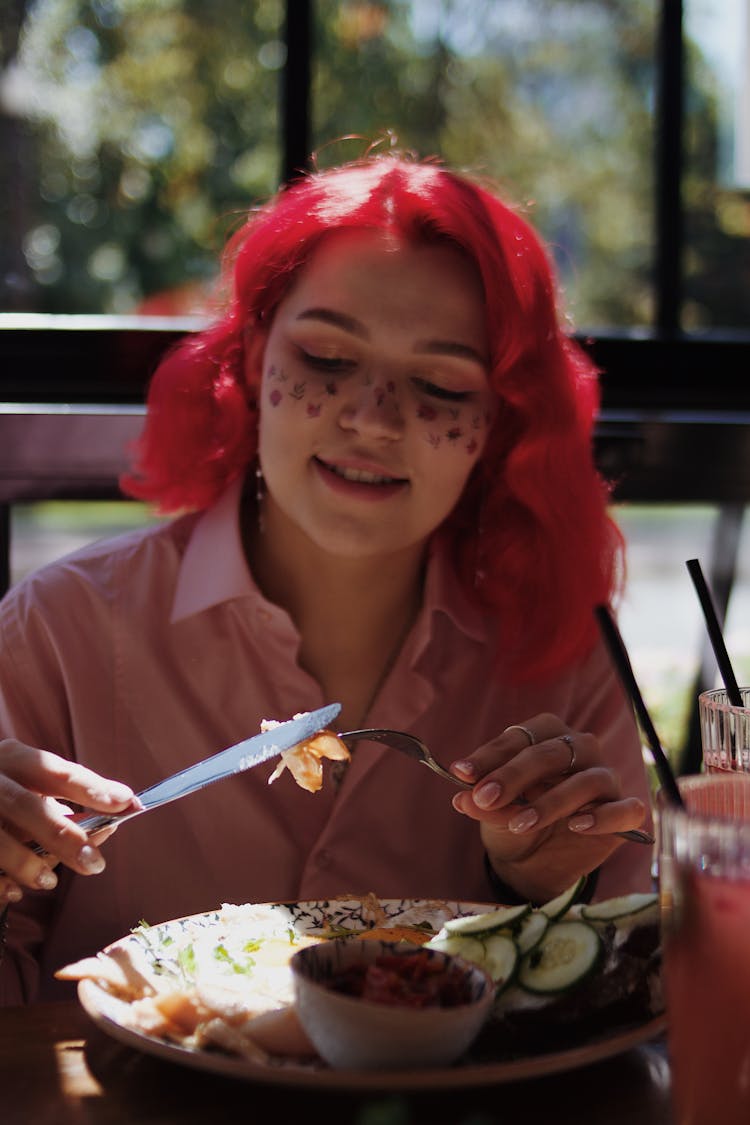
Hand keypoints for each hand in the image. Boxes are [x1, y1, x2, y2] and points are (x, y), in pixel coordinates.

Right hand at [0, 739, 137, 904]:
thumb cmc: (6, 795)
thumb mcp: (32, 788)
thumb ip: (70, 804)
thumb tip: (109, 826)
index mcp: (14, 759)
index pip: (56, 772)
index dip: (91, 787)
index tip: (125, 802)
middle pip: (27, 806)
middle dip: (64, 836)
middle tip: (95, 864)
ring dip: (27, 863)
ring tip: (50, 881)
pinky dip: (0, 882)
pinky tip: (14, 892)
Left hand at [449, 713, 648, 902]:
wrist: (537, 861)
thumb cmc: (517, 819)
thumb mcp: (495, 813)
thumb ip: (485, 803)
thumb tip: (462, 798)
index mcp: (549, 734)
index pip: (521, 737)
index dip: (490, 756)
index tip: (462, 774)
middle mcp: (582, 749)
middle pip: (551, 753)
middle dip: (513, 775)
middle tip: (484, 797)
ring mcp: (606, 778)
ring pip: (586, 780)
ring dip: (551, 801)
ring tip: (520, 823)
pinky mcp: (625, 811)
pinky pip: (624, 808)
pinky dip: (602, 817)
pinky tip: (577, 825)